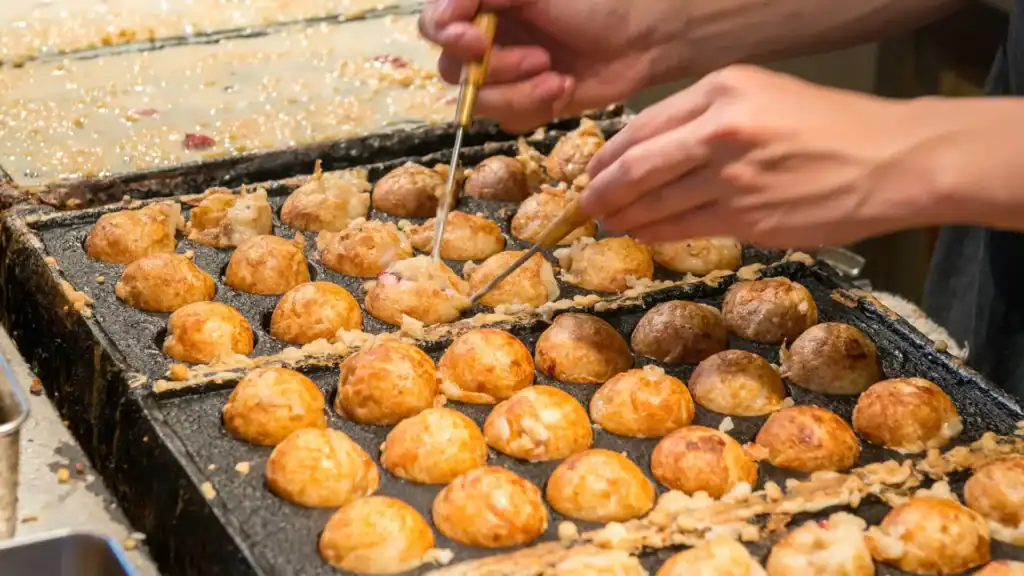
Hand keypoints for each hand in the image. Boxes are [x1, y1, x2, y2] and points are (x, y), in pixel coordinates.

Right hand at [418, 0, 685, 131]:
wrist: (645, 37)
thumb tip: (442, 19)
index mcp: (481, 3)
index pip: (434, 25)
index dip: (448, 38)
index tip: (477, 43)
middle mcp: (485, 38)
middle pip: (455, 71)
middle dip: (499, 71)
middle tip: (542, 59)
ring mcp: (505, 74)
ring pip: (481, 102)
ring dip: (520, 94)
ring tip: (558, 79)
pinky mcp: (526, 103)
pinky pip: (508, 120)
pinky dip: (536, 108)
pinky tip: (563, 90)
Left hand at [581, 65, 965, 248]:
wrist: (892, 160)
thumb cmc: (831, 126)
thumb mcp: (764, 96)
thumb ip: (706, 118)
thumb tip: (652, 152)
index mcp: (723, 89)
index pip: (644, 126)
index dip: (610, 154)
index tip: (594, 170)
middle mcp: (720, 129)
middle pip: (637, 166)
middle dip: (602, 190)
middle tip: (584, 205)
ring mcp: (732, 175)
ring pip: (657, 202)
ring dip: (626, 216)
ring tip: (610, 223)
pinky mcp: (746, 216)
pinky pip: (685, 228)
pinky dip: (657, 233)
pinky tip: (646, 234)